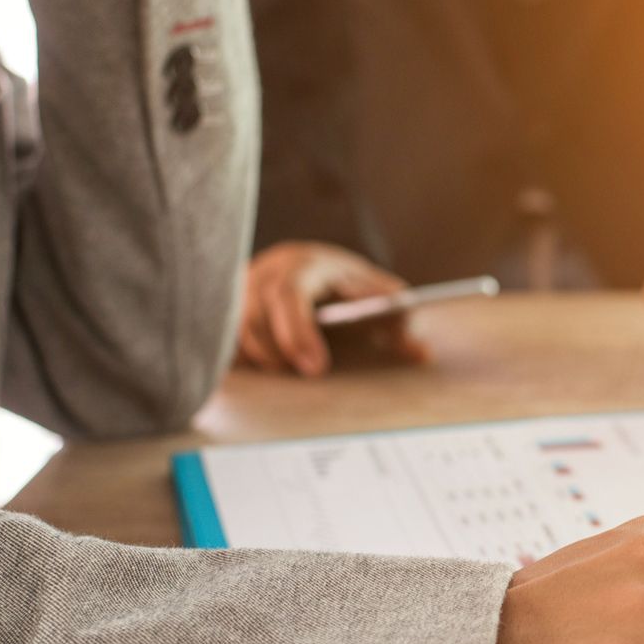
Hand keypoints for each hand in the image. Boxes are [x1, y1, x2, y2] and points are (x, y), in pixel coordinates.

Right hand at [236, 241, 428, 377]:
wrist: (312, 267)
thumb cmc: (347, 286)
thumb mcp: (377, 294)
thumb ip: (399, 319)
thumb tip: (421, 351)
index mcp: (303, 264)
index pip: (289, 294)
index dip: (298, 333)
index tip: (316, 369)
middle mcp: (265, 273)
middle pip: (251, 314)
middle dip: (275, 352)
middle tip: (303, 379)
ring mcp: (240, 291)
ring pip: (232, 329)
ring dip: (257, 358)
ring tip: (285, 377)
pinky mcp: (226, 310)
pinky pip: (222, 339)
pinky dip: (238, 359)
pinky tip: (259, 377)